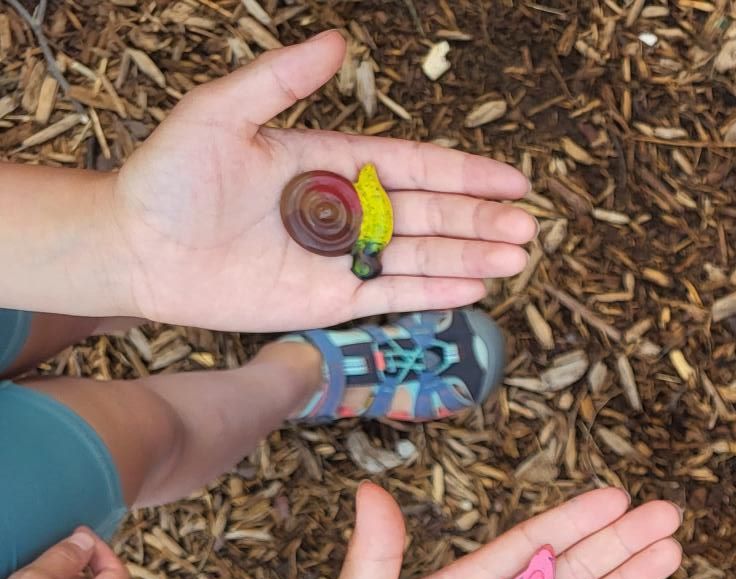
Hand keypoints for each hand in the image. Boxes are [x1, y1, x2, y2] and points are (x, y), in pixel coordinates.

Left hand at [107, 31, 532, 330]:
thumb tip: (337, 44)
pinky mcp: (327, 302)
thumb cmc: (168, 175)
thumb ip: (281, 80)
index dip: (464, 174)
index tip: (511, 180)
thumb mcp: (221, 112)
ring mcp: (339, 260)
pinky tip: (473, 288)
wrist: (133, 246)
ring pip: (420, 258)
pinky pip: (390, 297)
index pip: (412, 167)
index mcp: (329, 163)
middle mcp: (344, 212)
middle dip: (479, 221)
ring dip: (469, 258)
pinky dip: (433, 293)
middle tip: (527, 228)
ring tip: (517, 257)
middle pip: (429, 215)